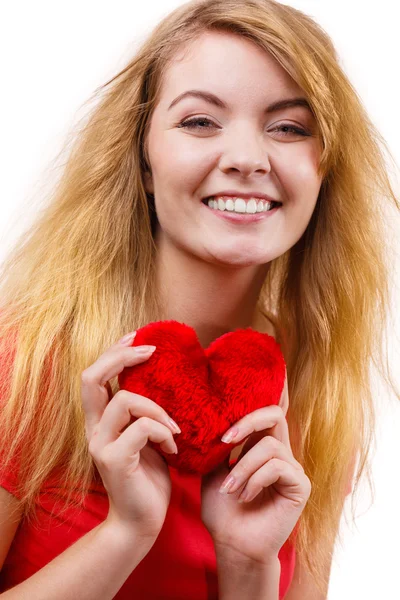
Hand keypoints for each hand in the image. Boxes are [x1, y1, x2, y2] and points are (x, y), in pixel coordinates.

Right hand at [81, 332, 180, 540]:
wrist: (142, 522)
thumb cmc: (148, 477)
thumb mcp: (147, 437)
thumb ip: (145, 412)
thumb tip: (167, 379)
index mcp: (100, 420)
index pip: (94, 374)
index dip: (113, 351)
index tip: (139, 336)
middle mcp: (93, 428)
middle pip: (91, 377)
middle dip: (121, 356)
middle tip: (151, 350)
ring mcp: (100, 444)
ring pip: (125, 400)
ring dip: (159, 408)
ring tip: (175, 428)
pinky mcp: (114, 460)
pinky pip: (141, 428)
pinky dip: (163, 432)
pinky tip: (173, 449)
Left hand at [201, 370, 310, 562]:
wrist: (232, 543)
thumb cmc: (222, 508)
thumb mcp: (213, 469)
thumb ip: (218, 443)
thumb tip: (208, 414)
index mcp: (259, 443)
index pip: (265, 411)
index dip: (258, 398)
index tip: (239, 400)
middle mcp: (279, 451)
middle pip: (274, 414)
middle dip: (248, 421)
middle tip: (225, 439)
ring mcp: (292, 467)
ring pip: (270, 445)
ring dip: (243, 466)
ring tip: (230, 488)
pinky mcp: (300, 484)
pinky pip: (277, 466)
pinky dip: (255, 479)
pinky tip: (245, 496)